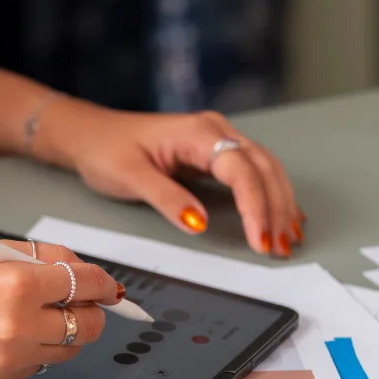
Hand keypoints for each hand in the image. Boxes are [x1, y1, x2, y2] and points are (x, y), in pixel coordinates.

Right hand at [0, 241, 122, 378]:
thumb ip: (40, 257)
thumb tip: (79, 269)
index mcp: (18, 285)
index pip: (87, 284)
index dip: (103, 284)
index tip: (108, 285)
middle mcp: (19, 326)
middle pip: (89, 324)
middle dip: (92, 311)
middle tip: (80, 302)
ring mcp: (10, 359)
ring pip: (69, 350)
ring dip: (66, 333)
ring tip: (40, 317)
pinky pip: (38, 366)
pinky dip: (36, 351)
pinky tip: (10, 335)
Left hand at [32, 98, 303, 256]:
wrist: (90, 134)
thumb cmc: (105, 149)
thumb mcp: (129, 176)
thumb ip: (166, 198)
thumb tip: (199, 223)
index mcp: (196, 132)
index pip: (240, 169)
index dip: (255, 206)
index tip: (260, 239)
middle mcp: (214, 130)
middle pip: (263, 168)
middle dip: (276, 208)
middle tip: (279, 248)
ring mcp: (218, 139)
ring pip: (265, 169)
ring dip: (280, 204)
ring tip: (287, 240)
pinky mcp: (216, 153)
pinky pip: (255, 172)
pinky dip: (271, 195)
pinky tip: (282, 217)